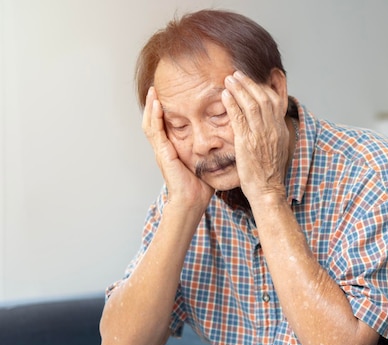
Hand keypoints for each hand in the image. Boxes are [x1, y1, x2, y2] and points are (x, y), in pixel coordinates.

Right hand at [142, 87, 213, 210]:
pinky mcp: (162, 153)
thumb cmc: (200, 185)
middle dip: (154, 104)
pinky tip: (157, 105)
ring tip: (153, 91)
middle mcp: (164, 148)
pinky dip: (154, 117)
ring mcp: (161, 150)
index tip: (169, 95)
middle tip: (155, 87)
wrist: (192, 200)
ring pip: (150, 123)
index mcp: (172, 149)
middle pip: (154, 121)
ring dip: (151, 106)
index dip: (164, 110)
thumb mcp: (205, 161)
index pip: (165, 125)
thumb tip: (224, 139)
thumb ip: (209, 150)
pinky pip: (155, 131)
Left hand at [221, 71, 289, 204]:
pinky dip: (232, 104)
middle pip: (263, 98)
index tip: (254, 79)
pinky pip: (239, 118)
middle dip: (249, 83)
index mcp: (280, 130)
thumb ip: (272, 132)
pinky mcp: (247, 142)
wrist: (268, 190)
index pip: (275, 101)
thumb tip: (268, 122)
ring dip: (239, 89)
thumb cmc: (269, 173)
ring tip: (229, 79)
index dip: (264, 87)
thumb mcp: (277, 148)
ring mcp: (261, 135)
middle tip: (237, 74)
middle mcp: (272, 129)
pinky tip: (224, 96)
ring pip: (251, 104)